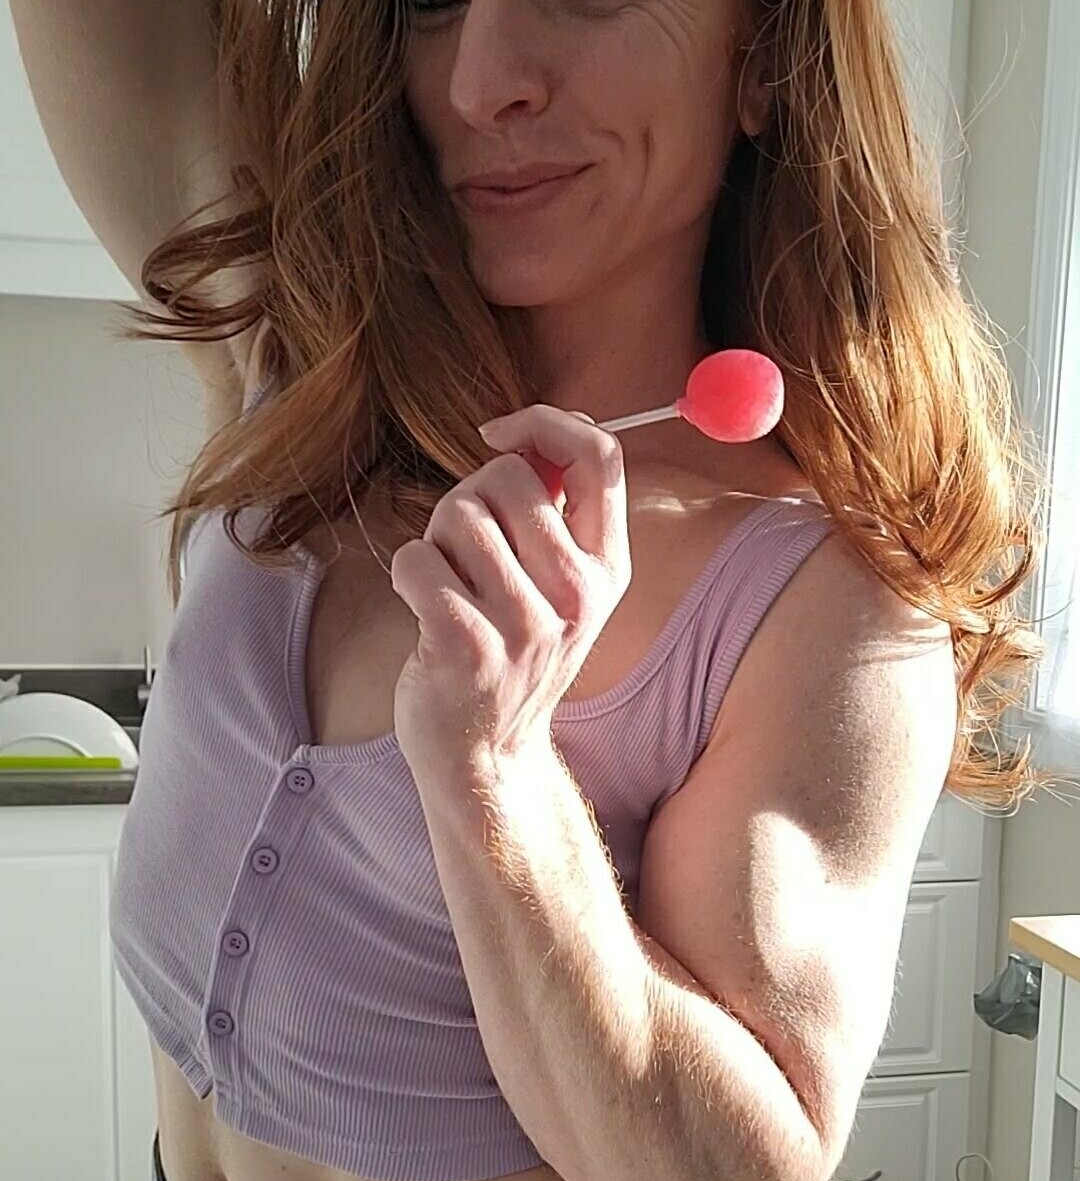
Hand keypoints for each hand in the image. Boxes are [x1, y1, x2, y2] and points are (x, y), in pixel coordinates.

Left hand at [389, 404, 631, 777]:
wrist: (487, 757)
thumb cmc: (509, 656)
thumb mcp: (556, 588)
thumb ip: (552, 514)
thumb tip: (528, 433)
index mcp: (607, 570)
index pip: (601, 457)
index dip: (546, 423)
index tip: (500, 434)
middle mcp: (578, 596)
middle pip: (508, 477)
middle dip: (468, 499)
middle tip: (464, 554)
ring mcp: (526, 625)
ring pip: (457, 514)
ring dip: (435, 542)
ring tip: (449, 589)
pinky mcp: (468, 646)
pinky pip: (416, 559)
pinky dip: (406, 573)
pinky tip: (424, 611)